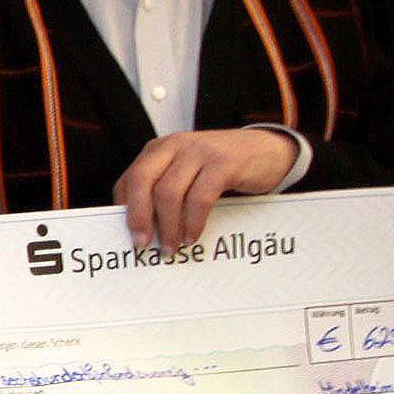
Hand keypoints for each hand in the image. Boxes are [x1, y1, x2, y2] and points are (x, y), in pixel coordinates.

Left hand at [115, 126, 301, 250]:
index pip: (128, 180)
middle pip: (141, 181)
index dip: (125, 210)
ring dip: (168, 227)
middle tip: (142, 245)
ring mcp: (199, 151)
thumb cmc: (221, 168)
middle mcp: (174, 146)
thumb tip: (142, 229)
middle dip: (138, 217)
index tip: (129, 237)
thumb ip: (165, 189)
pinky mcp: (224, 163)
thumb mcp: (187, 172)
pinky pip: (200, 197)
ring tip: (172, 248)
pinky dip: (193, 222)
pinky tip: (193, 236)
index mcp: (159, 150)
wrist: (268, 150)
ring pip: (168, 192)